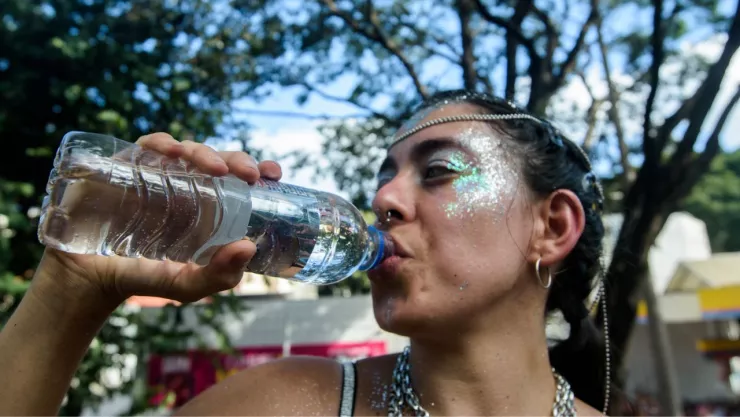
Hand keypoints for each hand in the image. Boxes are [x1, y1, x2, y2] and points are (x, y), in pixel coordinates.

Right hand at [35, 132, 282, 306]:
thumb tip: (248, 247)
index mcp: (207, 207)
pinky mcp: (125, 169)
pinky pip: (144, 146)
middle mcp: (185, 186)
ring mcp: (155, 175)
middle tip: (249, 174)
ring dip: (202, 151)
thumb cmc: (143, 279)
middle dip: (236, 159)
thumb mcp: (188, 285)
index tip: (273, 172)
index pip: (237, 181)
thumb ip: (219, 276)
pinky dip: (159, 142)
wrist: (89, 281)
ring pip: (186, 150)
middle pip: (216, 161)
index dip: (257, 169)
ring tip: (215, 168)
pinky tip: (169, 151)